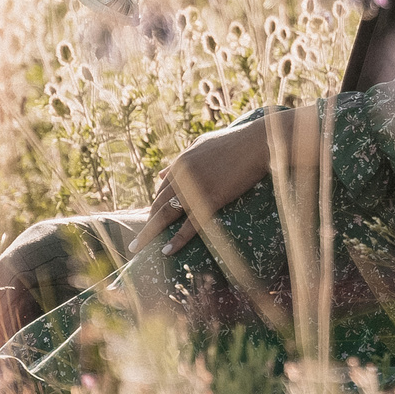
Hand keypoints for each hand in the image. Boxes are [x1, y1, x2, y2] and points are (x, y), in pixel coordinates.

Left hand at [132, 107, 315, 254]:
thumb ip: (181, 160)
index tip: (151, 219)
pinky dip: (176, 240)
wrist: (257, 144)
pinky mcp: (211, 200)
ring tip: (138, 248)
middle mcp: (182, 176)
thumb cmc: (235, 142)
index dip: (155, 206)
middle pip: (158, 204)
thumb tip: (162, 172)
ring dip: (150, 234)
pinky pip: (189, 225)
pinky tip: (166, 251)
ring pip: (166, 215)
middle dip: (146, 223)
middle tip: (137, 241)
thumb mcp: (202, 146)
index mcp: (181, 162)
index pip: (162, 189)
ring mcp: (195, 189)